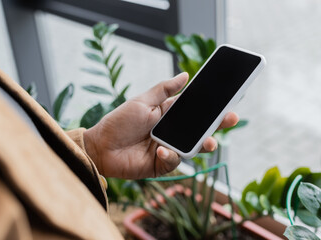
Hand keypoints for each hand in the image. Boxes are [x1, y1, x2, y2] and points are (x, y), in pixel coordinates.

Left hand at [84, 73, 238, 178]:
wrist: (100, 146)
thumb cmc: (119, 121)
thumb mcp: (142, 101)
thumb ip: (164, 89)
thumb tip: (186, 74)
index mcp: (168, 115)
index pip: (195, 111)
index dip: (211, 108)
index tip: (228, 102)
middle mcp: (172, 132)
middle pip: (199, 130)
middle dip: (217, 125)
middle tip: (231, 118)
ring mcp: (168, 148)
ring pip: (193, 148)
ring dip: (204, 144)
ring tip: (210, 141)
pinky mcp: (161, 164)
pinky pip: (174, 161)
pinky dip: (170, 155)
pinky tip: (160, 150)